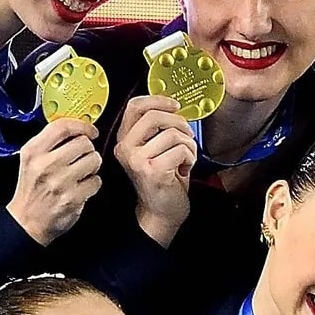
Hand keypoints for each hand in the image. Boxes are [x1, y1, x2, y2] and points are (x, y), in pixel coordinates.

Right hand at [7, 119, 102, 245]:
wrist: (27, 221)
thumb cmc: (32, 189)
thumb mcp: (31, 160)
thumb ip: (50, 142)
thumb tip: (78, 129)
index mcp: (33, 151)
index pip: (63, 127)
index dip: (82, 126)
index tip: (90, 131)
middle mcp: (46, 165)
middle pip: (83, 143)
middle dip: (88, 149)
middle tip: (83, 158)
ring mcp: (60, 182)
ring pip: (94, 160)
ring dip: (92, 166)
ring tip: (82, 173)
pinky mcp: (73, 198)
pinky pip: (96, 181)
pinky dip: (93, 184)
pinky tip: (81, 187)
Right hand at [115, 94, 197, 248]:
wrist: (161, 214)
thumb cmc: (163, 182)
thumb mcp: (155, 150)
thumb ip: (158, 129)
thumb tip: (174, 108)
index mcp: (124, 140)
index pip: (135, 106)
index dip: (158, 100)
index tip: (175, 106)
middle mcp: (125, 148)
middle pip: (154, 116)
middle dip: (179, 124)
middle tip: (187, 137)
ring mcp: (137, 160)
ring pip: (173, 134)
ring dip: (188, 146)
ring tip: (184, 160)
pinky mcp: (152, 170)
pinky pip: (181, 150)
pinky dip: (190, 159)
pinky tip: (183, 170)